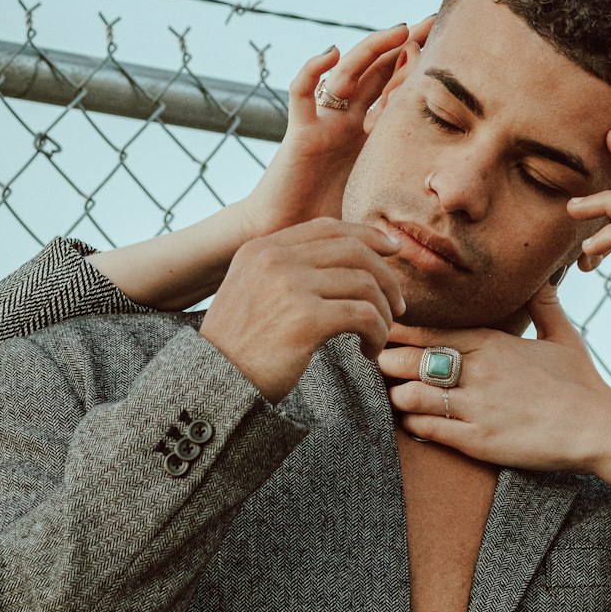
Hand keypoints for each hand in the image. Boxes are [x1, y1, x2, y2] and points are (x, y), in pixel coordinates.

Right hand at [201, 219, 405, 402]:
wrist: (213, 384)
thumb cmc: (238, 346)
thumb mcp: (252, 291)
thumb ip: (286, 269)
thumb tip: (345, 260)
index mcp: (262, 248)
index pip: (328, 227)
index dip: (367, 236)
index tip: (393, 250)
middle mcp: (275, 259)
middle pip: (354, 251)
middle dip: (386, 277)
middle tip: (398, 307)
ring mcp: (289, 285)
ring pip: (365, 284)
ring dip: (383, 314)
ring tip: (378, 336)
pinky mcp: (305, 318)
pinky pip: (364, 316)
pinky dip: (377, 334)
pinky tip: (368, 351)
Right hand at [234, 17, 435, 241]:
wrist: (288, 237)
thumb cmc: (329, 221)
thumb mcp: (378, 195)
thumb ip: (403, 185)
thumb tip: (452, 194)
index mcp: (366, 132)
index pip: (395, 88)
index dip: (417, 66)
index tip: (448, 44)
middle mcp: (346, 120)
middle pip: (376, 70)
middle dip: (404, 45)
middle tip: (432, 20)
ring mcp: (323, 122)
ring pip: (346, 74)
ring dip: (372, 49)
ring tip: (400, 30)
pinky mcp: (300, 134)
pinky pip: (301, 94)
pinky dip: (312, 70)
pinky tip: (330, 52)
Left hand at [377, 284, 610, 504]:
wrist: (599, 429)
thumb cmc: (582, 384)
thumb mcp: (563, 337)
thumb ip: (544, 305)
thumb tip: (542, 278)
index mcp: (493, 343)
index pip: (429, 332)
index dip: (400, 333)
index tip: (383, 333)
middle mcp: (478, 371)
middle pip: (409, 360)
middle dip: (387, 362)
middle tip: (378, 365)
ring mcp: (476, 407)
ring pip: (410, 394)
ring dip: (397, 395)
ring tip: (396, 396)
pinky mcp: (478, 441)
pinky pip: (427, 429)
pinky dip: (413, 423)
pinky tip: (413, 420)